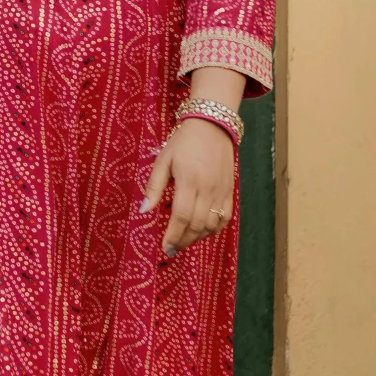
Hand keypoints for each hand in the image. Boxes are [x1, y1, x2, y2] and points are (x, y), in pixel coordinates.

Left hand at [141, 117, 234, 254]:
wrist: (212, 126)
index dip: (172, 235)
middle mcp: (208, 189)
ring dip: (197, 237)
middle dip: (183, 241)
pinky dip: (214, 229)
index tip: (164, 246)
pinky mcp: (230, 191)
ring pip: (212, 225)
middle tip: (171, 249)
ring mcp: (222, 191)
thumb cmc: (183, 142)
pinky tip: (202, 231)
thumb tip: (144, 210)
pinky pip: (225, 217)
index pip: (181, 217)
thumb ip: (154, 186)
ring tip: (184, 241)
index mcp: (189, 181)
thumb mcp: (163, 160)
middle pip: (196, 225)